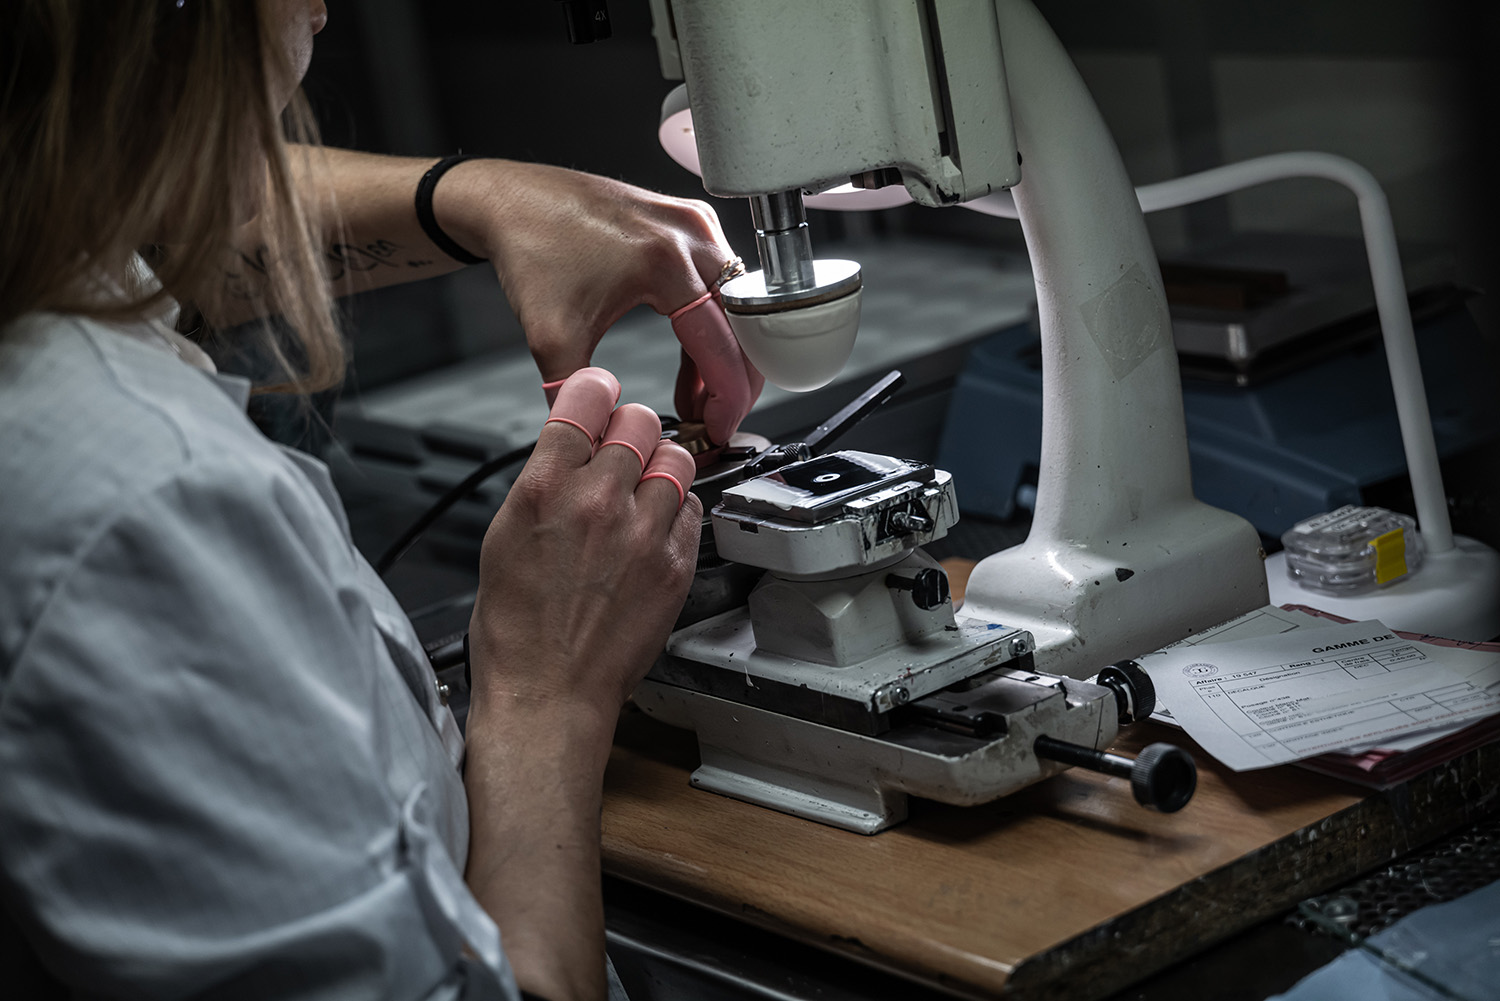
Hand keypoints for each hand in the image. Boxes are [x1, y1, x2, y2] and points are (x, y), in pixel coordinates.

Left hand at [436, 161, 762, 442]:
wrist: (512, 201)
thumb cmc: (532, 248)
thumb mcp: (550, 336)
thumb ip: (579, 396)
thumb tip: (602, 439)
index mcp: (664, 262)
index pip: (721, 344)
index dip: (726, 399)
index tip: (717, 431)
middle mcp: (689, 235)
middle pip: (743, 326)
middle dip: (733, 384)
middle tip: (715, 423)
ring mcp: (693, 224)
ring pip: (735, 307)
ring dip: (721, 358)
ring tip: (696, 400)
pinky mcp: (687, 224)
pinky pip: (718, 286)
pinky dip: (710, 328)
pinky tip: (689, 363)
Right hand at [466, 367, 701, 732]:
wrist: (549, 694)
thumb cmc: (517, 630)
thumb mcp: (504, 537)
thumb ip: (543, 482)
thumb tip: (570, 448)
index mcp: (544, 489)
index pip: (584, 399)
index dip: (594, 392)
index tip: (599, 396)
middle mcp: (598, 503)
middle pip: (639, 421)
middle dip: (630, 430)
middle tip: (622, 451)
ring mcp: (643, 533)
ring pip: (676, 459)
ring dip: (660, 466)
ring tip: (642, 491)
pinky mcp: (675, 565)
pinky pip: (691, 508)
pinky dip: (676, 511)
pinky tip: (653, 531)